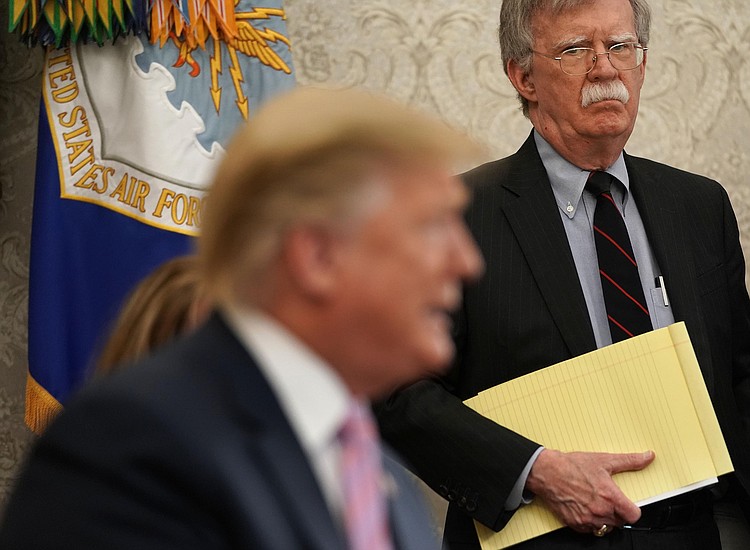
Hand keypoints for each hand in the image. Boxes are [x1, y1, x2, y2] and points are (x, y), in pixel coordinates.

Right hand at [525, 448, 654, 533]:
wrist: (547, 472)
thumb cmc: (572, 466)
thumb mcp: (603, 460)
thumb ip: (629, 460)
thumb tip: (647, 457)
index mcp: (610, 497)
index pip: (634, 516)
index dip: (632, 510)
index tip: (628, 505)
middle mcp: (600, 511)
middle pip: (620, 522)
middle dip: (617, 512)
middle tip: (607, 499)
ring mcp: (587, 520)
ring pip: (606, 527)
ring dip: (604, 518)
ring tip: (596, 503)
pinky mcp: (576, 524)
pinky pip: (590, 530)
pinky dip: (590, 522)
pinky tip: (585, 507)